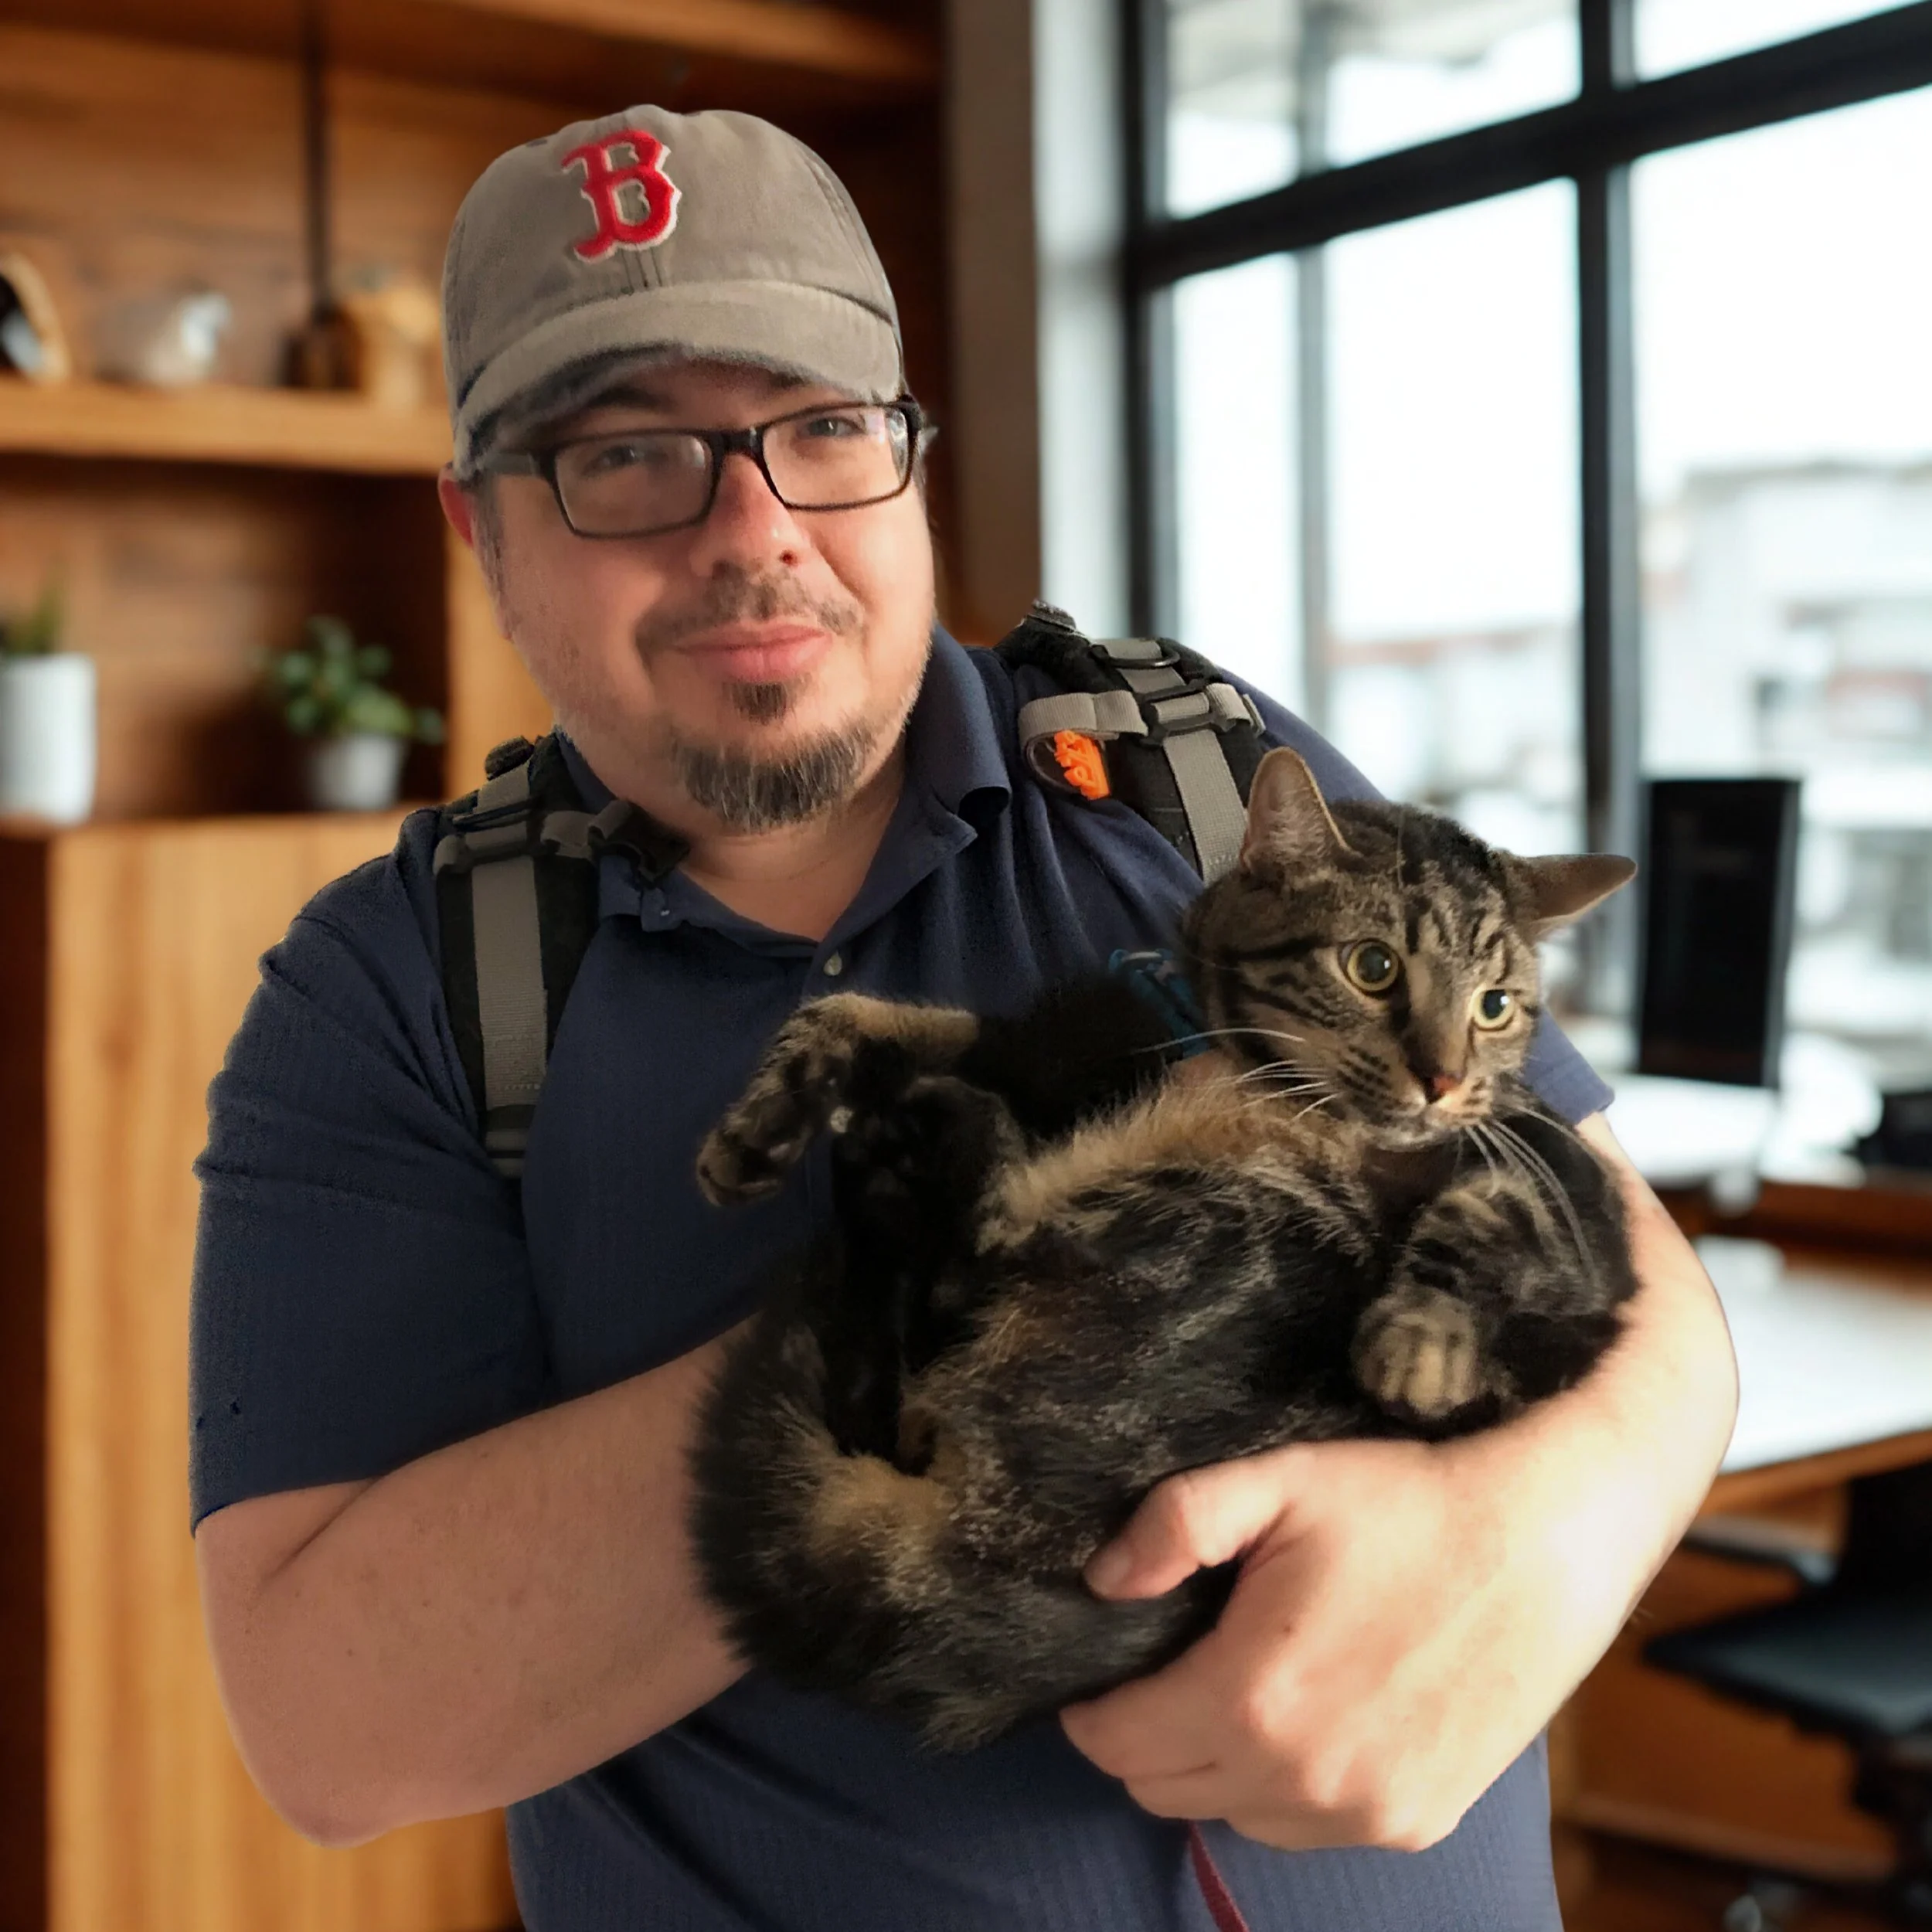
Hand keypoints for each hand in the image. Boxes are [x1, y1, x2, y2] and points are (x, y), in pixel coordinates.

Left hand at [1059, 1114, 1734, 1853]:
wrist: (1548, 1540)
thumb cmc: (1408, 1503)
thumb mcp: (1278, 1482)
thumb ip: (1173, 1524)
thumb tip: (1101, 1579)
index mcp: (1251, 1698)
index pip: (1118, 1743)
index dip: (1090, 1709)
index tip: (1096, 1674)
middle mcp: (1302, 1779)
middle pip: (1164, 1790)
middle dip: (1141, 1738)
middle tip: (1159, 1673)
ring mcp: (1366, 1813)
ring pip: (1234, 1816)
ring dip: (1211, 1768)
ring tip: (1232, 1689)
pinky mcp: (1418, 1822)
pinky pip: (1307, 1829)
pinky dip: (1282, 1789)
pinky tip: (1306, 1717)